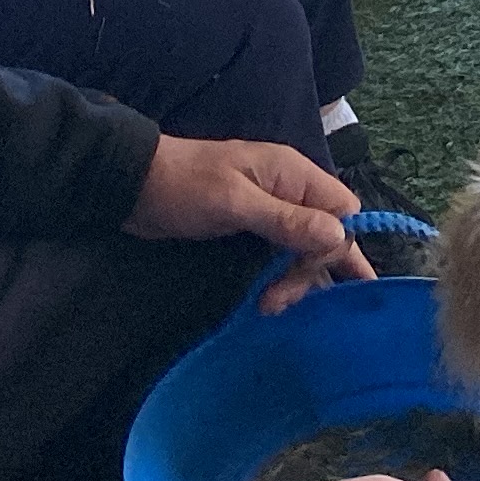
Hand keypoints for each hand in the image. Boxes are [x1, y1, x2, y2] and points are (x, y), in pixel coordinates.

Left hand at [128, 133, 367, 310]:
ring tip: (269, 306)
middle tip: (278, 301)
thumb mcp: (235, 203)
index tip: (310, 275)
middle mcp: (290, 192)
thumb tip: (339, 236)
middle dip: (310, 271)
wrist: (136, 185)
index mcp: (294, 174)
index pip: (343, 210)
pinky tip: (271, 301)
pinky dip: (282, 278)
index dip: (339, 245)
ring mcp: (272, 212)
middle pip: (326, 236)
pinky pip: (283, 256)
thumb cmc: (185, 186)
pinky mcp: (252, 231)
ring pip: (306, 250)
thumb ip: (286, 220)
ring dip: (296, 281)